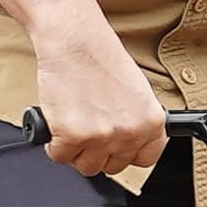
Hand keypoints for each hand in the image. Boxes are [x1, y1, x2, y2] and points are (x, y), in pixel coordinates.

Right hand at [31, 28, 166, 176]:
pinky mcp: (71, 136)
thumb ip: (135, 121)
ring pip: (86, 166)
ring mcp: (101, 137)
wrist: (75, 40)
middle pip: (112, 166)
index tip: (114, 146)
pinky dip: (54, 142)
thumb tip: (125, 143)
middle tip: (87, 127)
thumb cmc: (101, 58)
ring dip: (76, 149)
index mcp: (151, 122)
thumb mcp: (136, 92)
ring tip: (72, 121)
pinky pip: (60, 156)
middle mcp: (130, 133)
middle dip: (97, 150)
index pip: (145, 159)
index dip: (126, 153)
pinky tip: (58, 120)